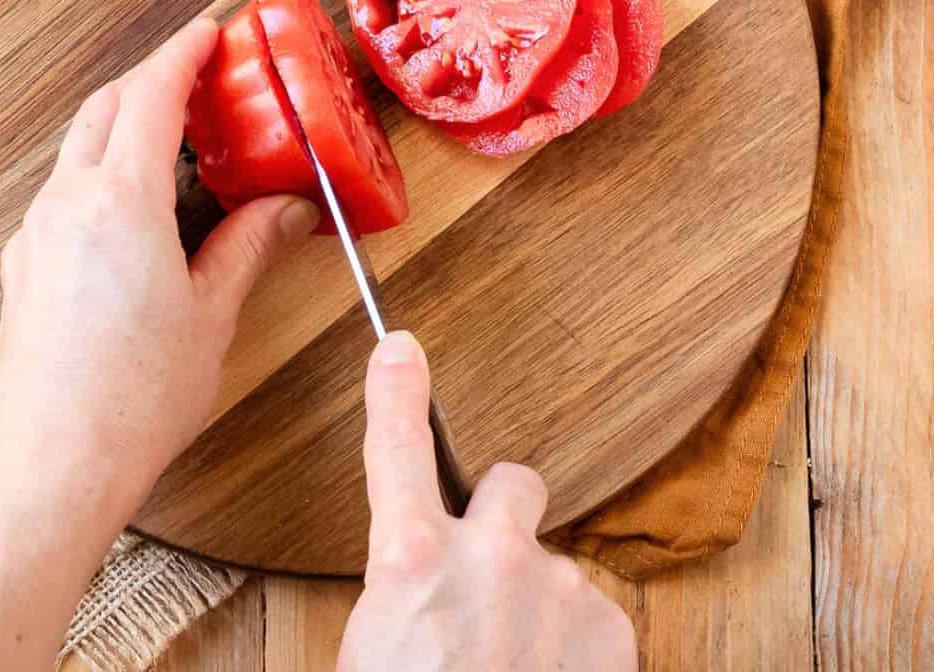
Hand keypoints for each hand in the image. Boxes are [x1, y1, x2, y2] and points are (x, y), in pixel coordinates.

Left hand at [0, 17, 320, 529]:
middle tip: (196, 76)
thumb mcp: (210, 313)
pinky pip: (61, 192)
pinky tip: (131, 207)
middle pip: (104, 107)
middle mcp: (66, 204)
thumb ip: (247, 245)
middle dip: (149, 78)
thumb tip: (287, 208)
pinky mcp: (21, 265)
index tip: (209, 32)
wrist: (50, 465)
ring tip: (171, 139)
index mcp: (120, 202)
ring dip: (121, 124)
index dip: (182, 53)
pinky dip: (98, 172)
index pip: (150, 95)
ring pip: (77, 148)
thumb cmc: (134, 399)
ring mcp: (35, 233)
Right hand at [338, 331, 636, 671]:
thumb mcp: (375, 651)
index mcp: (409, 559)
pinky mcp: (610, 628)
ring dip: (541, 601)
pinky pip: (590, 611)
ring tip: (518, 669)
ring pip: (554, 564)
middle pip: (513, 481)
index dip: (397, 389)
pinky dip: (577, 643)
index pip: (395, 446)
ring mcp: (555, 588)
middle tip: (489, 575)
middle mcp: (488, 556)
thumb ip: (408, 588)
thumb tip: (427, 577)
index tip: (400, 345)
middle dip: (505, 514)